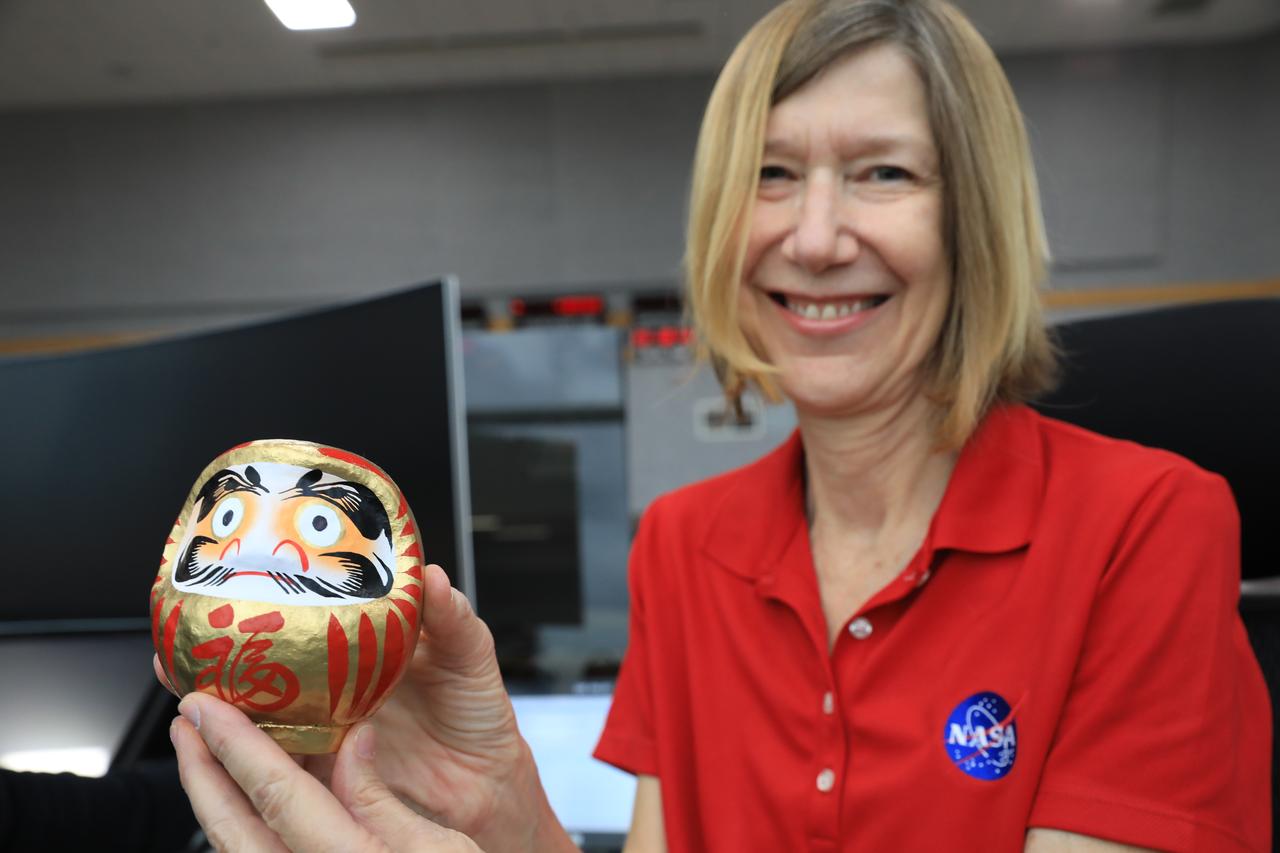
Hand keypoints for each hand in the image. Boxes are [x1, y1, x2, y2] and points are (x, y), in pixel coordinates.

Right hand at [156, 564, 572, 852]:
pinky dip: (244, 747)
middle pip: (271, 654)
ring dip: (222, 692)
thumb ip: (453, 620)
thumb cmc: (479, 715)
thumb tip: (434, 576)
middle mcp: (339, 679)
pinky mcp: (326, 768)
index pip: (313, 610)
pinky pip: (277, 755)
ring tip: (187, 675)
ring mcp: (327, 723)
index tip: (236, 579)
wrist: (486, 785)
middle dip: (226, 641)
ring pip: (261, 704)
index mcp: (370, 641)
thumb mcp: (471, 658)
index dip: (275, 595)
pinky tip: (220, 736)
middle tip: (191, 628)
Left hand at [171, 691, 480, 851]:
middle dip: (201, 771)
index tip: (207, 707)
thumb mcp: (445, 848)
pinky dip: (240, 834)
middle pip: (230, 828)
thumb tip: (353, 742)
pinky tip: (245, 810)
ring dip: (214, 803)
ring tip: (208, 758)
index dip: (235, 746)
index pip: (274, 795)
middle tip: (187, 722)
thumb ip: (384, 801)